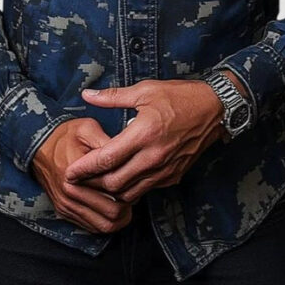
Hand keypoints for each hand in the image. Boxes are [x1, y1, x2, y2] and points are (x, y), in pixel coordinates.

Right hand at [31, 118, 132, 232]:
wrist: (38, 145)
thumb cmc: (65, 135)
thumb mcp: (88, 129)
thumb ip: (107, 142)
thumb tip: (129, 153)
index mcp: (76, 173)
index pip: (113, 192)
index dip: (130, 188)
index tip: (134, 180)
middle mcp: (70, 194)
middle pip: (111, 214)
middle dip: (128, 206)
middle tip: (134, 194)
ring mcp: (66, 205)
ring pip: (103, 226)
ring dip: (119, 218)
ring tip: (126, 204)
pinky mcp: (64, 211)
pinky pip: (91, 227)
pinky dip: (105, 222)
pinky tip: (111, 208)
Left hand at [63, 78, 226, 203]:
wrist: (215, 109)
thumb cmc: (179, 96)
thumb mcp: (145, 90)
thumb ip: (113, 97)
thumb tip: (87, 95)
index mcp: (144, 133)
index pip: (106, 159)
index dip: (84, 169)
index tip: (68, 172)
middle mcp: (153, 157)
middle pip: (114, 183)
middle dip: (93, 183)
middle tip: (81, 177)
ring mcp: (165, 170)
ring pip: (129, 193)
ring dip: (112, 190)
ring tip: (100, 179)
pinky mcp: (174, 176)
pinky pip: (146, 189)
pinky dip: (131, 188)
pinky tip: (124, 176)